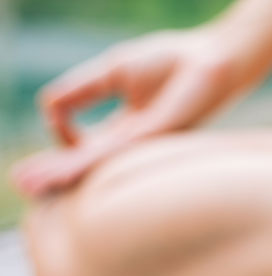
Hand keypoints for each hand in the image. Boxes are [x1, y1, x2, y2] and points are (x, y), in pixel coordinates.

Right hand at [11, 26, 250, 196]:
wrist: (211, 59)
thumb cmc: (171, 62)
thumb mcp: (113, 73)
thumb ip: (81, 91)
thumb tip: (49, 108)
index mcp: (125, 130)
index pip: (85, 149)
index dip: (62, 144)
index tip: (56, 121)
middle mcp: (134, 144)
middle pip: (87, 165)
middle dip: (54, 174)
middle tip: (24, 186)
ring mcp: (144, 142)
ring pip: (95, 164)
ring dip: (62, 174)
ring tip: (33, 186)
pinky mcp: (154, 133)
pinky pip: (112, 150)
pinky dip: (85, 160)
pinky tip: (67, 170)